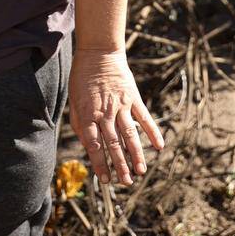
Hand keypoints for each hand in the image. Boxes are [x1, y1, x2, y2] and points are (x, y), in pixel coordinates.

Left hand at [68, 48, 163, 186]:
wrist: (98, 52)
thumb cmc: (82, 78)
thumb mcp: (74, 101)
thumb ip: (80, 124)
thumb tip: (88, 145)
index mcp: (88, 114)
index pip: (94, 145)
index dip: (100, 163)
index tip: (105, 180)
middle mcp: (105, 112)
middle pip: (113, 144)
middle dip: (120, 165)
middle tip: (126, 183)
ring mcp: (121, 105)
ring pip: (130, 134)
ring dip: (136, 154)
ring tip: (140, 171)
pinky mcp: (133, 98)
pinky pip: (144, 118)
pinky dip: (152, 132)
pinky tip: (159, 146)